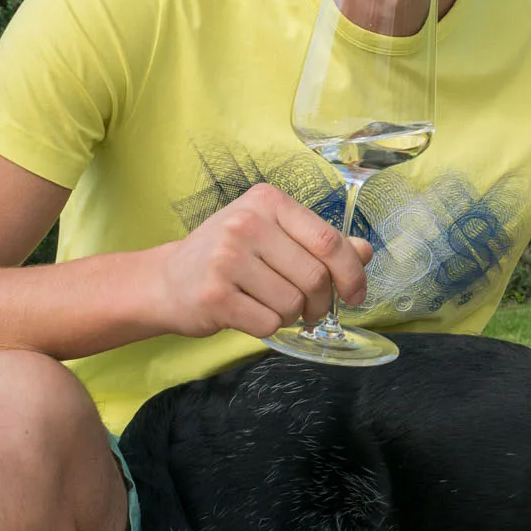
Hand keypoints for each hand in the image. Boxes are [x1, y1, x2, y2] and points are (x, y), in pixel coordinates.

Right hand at [153, 183, 373, 339]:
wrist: (165, 280)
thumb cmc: (227, 257)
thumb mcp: (273, 236)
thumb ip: (318, 242)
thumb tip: (365, 252)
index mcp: (267, 201)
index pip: (328, 239)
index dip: (351, 273)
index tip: (355, 294)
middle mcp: (246, 223)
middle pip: (315, 276)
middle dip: (320, 303)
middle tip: (308, 310)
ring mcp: (227, 258)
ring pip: (292, 303)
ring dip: (290, 316)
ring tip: (268, 305)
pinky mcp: (214, 295)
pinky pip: (268, 324)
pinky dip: (267, 328)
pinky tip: (249, 314)